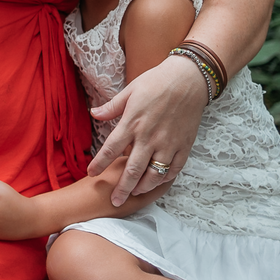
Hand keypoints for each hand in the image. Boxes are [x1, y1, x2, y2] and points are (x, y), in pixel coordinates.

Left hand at [88, 53, 205, 204]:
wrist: (188, 79)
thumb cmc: (156, 82)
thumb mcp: (130, 91)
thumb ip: (112, 107)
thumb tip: (94, 114)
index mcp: (132, 123)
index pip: (111, 149)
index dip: (99, 164)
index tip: (91, 174)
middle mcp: (149, 137)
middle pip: (132, 170)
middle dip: (121, 188)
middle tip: (114, 201)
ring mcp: (168, 143)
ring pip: (154, 174)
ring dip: (143, 187)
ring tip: (134, 194)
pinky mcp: (184, 145)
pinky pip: (174, 168)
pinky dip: (165, 179)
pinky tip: (157, 183)